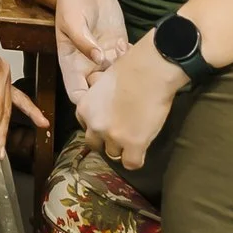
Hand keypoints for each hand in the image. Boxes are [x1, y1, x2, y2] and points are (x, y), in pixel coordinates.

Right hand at [49, 0, 129, 105]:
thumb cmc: (71, 2)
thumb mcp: (72, 19)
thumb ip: (83, 40)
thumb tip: (98, 59)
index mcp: (71, 63)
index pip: (77, 95)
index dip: (88, 105)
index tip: (103, 101)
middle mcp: (88, 65)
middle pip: (100, 94)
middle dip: (113, 94)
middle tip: (123, 79)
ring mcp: (104, 58)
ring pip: (117, 80)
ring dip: (125, 74)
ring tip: (124, 53)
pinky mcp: (117, 48)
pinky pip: (127, 63)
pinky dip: (132, 60)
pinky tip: (128, 46)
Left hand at [74, 34, 186, 171]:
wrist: (148, 72)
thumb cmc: (128, 69)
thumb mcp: (102, 83)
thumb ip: (98, 99)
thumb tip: (102, 104)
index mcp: (84, 108)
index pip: (86, 127)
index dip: (99, 127)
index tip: (110, 123)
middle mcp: (94, 125)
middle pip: (95, 145)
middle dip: (106, 141)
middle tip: (122, 134)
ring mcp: (113, 136)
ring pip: (113, 154)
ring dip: (123, 148)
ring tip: (135, 138)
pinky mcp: (133, 144)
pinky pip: (131, 163)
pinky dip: (136, 159)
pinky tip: (142, 150)